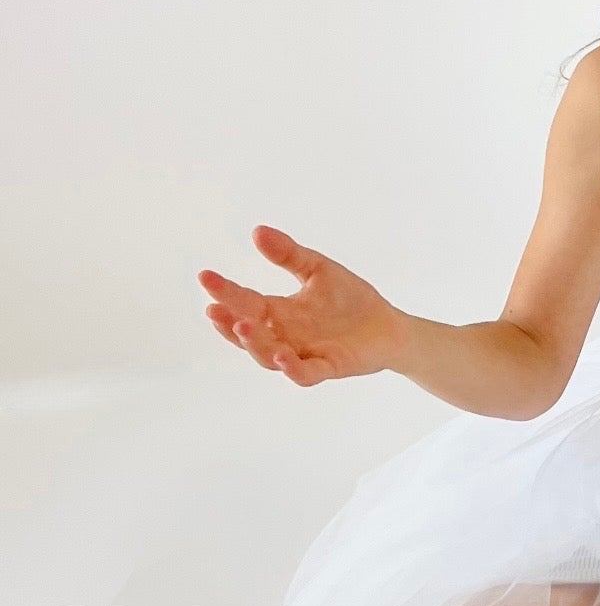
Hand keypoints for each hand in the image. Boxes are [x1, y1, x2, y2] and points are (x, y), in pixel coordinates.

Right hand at [197, 225, 405, 384]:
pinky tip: (283, 355)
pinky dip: (292, 368)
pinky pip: (305, 374)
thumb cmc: (350, 300)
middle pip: (248, 332)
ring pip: (268, 356)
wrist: (388, 326)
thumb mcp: (318, 270)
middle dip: (229, 322)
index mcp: (278, 312)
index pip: (245, 302)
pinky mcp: (327, 368)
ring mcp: (303, 354)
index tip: (205, 276)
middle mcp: (284, 336)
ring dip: (254, 344)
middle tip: (214, 309)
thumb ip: (289, 255)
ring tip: (243, 326)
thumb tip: (257, 231)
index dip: (225, 291)